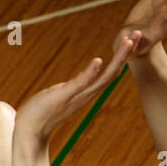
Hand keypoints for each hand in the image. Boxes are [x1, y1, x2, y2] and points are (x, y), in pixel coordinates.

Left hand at [15, 30, 141, 142]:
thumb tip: (81, 81)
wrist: (28, 131)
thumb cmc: (42, 111)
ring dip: (116, 59)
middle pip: (113, 73)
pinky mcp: (62, 97)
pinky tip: (98, 60)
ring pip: (102, 77)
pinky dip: (90, 73)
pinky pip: (79, 84)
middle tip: (138, 34)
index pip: (111, 73)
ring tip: (127, 42)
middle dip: (125, 53)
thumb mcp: (63, 94)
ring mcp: (76, 96)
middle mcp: (86, 95)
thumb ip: (75, 87)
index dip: (122, 57)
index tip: (131, 40)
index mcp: (87, 93)